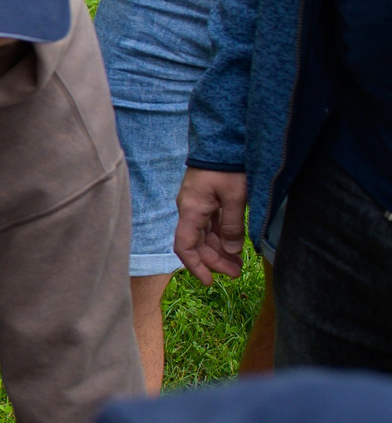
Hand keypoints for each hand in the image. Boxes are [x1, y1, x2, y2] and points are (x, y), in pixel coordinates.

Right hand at [173, 168, 247, 282]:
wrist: (222, 140)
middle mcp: (190, 210)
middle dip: (214, 261)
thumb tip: (232, 250)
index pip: (185, 246)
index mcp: (192, 211)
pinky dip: (221, 237)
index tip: (209, 282)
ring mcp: (197, 205)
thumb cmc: (228, 167)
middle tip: (235, 274)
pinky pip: (209, 225)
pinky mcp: (205, 199)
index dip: (195, 266)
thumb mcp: (235, 197)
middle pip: (196, 244)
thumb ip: (232, 225)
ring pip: (204, 236)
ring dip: (219, 251)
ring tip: (238, 263)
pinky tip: (234, 245)